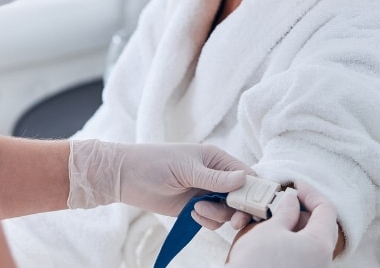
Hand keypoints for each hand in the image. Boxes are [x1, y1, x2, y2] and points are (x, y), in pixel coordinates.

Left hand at [66, 140, 249, 219]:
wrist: (126, 177)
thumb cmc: (154, 162)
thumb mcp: (186, 168)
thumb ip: (215, 178)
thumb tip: (243, 179)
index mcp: (217, 159)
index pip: (246, 175)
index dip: (253, 191)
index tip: (251, 205)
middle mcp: (215, 176)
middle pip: (241, 197)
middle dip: (239, 209)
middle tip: (234, 220)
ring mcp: (206, 193)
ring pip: (227, 211)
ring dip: (217, 214)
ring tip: (197, 209)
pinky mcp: (195, 208)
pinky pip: (212, 220)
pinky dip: (206, 221)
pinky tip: (191, 213)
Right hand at [225, 185, 338, 267]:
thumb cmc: (254, 264)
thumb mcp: (269, 229)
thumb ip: (286, 211)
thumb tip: (292, 201)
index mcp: (319, 246)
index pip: (326, 210)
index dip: (311, 193)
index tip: (296, 185)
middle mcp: (323, 262)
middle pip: (320, 227)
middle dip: (301, 212)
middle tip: (282, 204)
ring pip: (310, 243)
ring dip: (294, 228)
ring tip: (273, 222)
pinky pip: (303, 256)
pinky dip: (291, 244)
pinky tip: (273, 240)